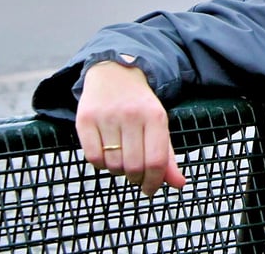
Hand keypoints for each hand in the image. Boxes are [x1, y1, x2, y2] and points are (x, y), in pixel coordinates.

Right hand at [76, 60, 187, 196]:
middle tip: (135, 174)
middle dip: (136, 177)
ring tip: (121, 158)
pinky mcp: (86, 119)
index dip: (153, 182)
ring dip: (118, 170)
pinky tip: (106, 153)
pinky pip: (93, 158)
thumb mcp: (159, 125)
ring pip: (113, 165)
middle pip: (133, 166)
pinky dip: (100, 164)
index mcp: (156, 116)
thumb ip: (168, 157)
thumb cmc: (140, 106)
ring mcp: (107, 116)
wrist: (116, 73)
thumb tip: (179, 184)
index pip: (156, 161)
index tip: (150, 190)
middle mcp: (131, 115)